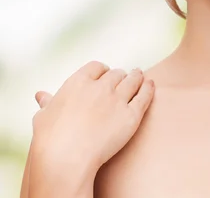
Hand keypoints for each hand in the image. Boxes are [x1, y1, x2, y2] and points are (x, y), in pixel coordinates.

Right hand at [31, 61, 154, 173]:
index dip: (102, 71)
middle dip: (119, 76)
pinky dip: (148, 88)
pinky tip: (150, 85)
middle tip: (123, 80)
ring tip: (140, 77)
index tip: (104, 76)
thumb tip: (41, 95)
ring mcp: (118, 99)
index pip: (96, 67)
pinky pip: (144, 96)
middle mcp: (100, 86)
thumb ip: (48, 103)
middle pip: (116, 74)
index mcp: (78, 82)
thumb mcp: (43, 117)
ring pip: (133, 80)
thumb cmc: (50, 141)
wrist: (66, 160)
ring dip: (137, 77)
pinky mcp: (131, 115)